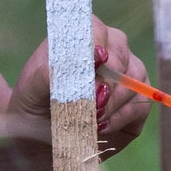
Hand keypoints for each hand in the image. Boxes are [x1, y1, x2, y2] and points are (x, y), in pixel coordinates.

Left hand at [10, 18, 151, 156]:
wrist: (41, 142)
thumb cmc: (34, 109)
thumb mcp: (30, 93)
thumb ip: (45, 77)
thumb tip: (68, 66)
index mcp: (78, 41)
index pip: (95, 28)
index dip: (97, 41)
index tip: (94, 60)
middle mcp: (107, 53)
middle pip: (119, 53)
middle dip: (106, 80)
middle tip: (92, 102)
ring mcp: (125, 76)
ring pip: (133, 79)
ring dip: (113, 101)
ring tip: (92, 118)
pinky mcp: (136, 103)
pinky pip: (140, 104)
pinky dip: (121, 117)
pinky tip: (101, 127)